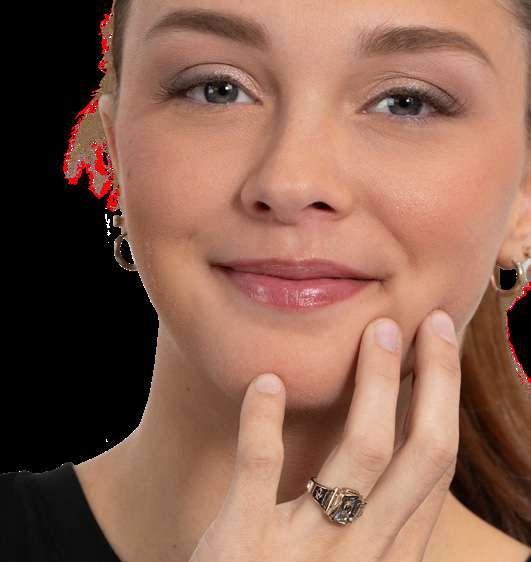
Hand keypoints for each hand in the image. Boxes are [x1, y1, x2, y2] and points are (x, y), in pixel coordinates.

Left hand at [189, 310, 460, 561]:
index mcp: (389, 555)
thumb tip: (392, 443)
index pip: (435, 470)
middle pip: (419, 454)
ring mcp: (305, 552)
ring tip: (377, 332)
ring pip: (362, 454)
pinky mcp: (243, 546)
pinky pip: (260, 468)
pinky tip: (268, 381)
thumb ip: (373, 520)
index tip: (443, 351)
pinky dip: (263, 419)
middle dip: (436, 381)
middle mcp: (362, 555)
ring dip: (376, 386)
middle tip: (429, 323)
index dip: (446, 404)